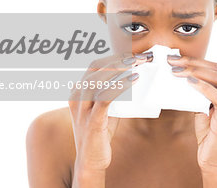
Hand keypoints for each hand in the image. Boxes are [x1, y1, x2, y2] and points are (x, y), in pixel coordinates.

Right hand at [68, 51, 151, 176]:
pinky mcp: (92, 120)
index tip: (133, 54)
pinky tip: (132, 80)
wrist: (91, 161)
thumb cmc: (100, 132)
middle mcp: (77, 96)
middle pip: (96, 68)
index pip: (96, 65)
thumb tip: (135, 76)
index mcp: (79, 91)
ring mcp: (82, 109)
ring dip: (120, 69)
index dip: (114, 57)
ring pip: (98, 79)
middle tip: (139, 57)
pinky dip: (120, 86)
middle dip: (119, 59)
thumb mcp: (106, 107)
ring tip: (137, 64)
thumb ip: (114, 93)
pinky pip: (105, 98)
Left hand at [167, 55, 216, 174]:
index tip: (178, 59)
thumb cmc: (209, 135)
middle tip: (173, 61)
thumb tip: (183, 76)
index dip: (198, 61)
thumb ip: (201, 93)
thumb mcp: (204, 108)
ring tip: (177, 71)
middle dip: (194, 62)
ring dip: (196, 72)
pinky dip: (203, 87)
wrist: (214, 161)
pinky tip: (189, 83)